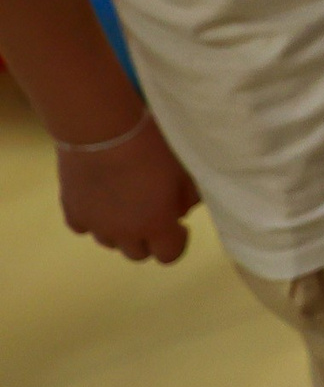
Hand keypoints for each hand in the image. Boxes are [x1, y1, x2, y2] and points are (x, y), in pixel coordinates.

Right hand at [58, 116, 197, 262]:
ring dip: (121, 230)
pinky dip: (94, 219)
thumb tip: (182, 211)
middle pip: (138, 254)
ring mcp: (94, 224)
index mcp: (155, 226)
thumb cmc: (152, 147)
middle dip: (149, 238)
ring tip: (126, 202)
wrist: (103, 130)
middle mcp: (123, 233)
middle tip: (153, 212)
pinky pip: (84, 227)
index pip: (169, 256)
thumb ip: (189, 197)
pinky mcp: (71, 210)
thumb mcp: (185, 169)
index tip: (178, 224)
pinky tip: (100, 199)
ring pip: (109, 242)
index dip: (177, 242)